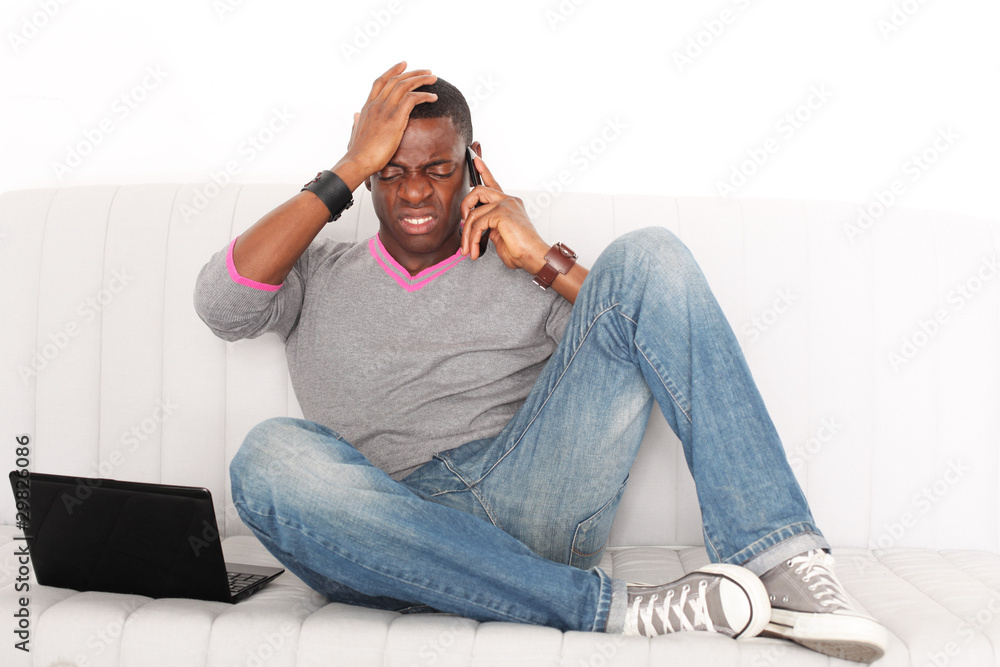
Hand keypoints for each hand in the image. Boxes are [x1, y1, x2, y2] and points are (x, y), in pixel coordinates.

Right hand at [334, 62, 436, 188]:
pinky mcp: (395, 119)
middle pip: (395, 80)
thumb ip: (356, 122)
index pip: (380, 82)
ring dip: (421, 80)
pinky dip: (424, 95)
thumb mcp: (355, 133)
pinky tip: (433, 97)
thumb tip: (355, 115)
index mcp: (367, 107)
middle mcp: (376, 104)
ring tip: (433, 79)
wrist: (358, 161)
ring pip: (405, 85)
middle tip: (426, 71)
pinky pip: (412, 99)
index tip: (404, 64)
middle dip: (413, 73)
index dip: (392, 71)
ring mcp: (385, 110)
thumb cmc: (357, 153)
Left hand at [459, 155, 548, 272]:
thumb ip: (488, 226)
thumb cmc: (520, 250)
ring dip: (467, 234)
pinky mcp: (502, 213)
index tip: (475, 160)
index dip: (484, 171)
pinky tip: (475, 249)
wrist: (533, 257)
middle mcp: (508, 201)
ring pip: (474, 212)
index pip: (494, 184)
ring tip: (468, 249)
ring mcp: (506, 205)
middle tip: (463, 225)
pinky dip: (473, 239)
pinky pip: (477, 223)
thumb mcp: (499, 235)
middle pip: (478, 190)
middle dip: (465, 206)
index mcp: (509, 204)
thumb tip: (473, 226)